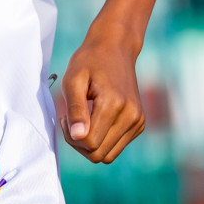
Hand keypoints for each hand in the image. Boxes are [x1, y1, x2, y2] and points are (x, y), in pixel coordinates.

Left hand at [57, 30, 145, 163]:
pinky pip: (116, 147)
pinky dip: (102, 140)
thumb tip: (78, 137)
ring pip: (108, 155)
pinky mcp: (139, 124)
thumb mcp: (74, 79)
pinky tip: (94, 120)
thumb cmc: (89, 61)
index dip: (71, 136)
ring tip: (82, 120)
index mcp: (114, 104)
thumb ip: (75, 109)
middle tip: (70, 120)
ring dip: (90, 144)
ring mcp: (138, 121)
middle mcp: (131, 116)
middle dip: (79, 142)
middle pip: (98, 154)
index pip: (89, 143)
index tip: (64, 117)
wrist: (115, 48)